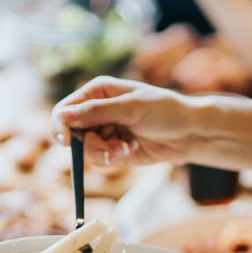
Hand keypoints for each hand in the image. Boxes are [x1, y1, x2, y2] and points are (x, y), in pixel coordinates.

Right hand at [53, 76, 197, 166]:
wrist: (190, 133)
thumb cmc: (165, 111)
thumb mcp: (131, 108)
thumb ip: (96, 112)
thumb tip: (63, 116)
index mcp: (97, 92)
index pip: (65, 110)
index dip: (62, 126)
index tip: (67, 142)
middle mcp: (97, 111)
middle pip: (73, 135)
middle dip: (90, 145)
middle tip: (110, 150)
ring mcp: (105, 131)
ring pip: (87, 150)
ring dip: (105, 153)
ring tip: (126, 148)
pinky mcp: (113, 149)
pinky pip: (101, 160)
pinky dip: (114, 158)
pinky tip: (131, 150)